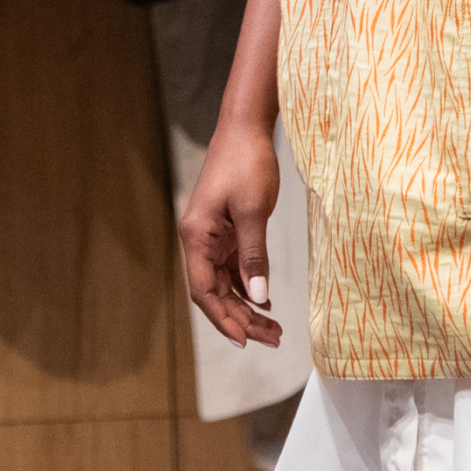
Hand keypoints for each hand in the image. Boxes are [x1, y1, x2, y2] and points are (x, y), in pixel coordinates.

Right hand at [179, 112, 284, 349]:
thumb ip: (254, 256)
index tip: (246, 340)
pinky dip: (249, 288)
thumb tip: (259, 298)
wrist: (245, 130)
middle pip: (215, 293)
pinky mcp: (226, 233)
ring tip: (274, 329)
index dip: (224, 319)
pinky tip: (266, 303)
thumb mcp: (252, 211)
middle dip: (240, 319)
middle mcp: (199, 241)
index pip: (205, 291)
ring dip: (246, 307)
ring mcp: (212, 238)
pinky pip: (234, 270)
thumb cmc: (245, 163)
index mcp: (197, 237)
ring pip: (225, 285)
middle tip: (272, 339)